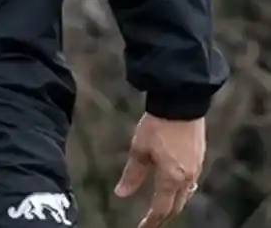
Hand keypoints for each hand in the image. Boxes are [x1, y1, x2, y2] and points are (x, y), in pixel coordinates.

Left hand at [115, 113, 205, 227]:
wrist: (181, 104)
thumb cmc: (157, 126)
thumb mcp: (139, 150)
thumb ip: (132, 175)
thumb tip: (121, 194)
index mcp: (172, 178)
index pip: (162, 208)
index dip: (151, 221)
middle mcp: (187, 178)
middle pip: (176, 206)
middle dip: (163, 217)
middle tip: (150, 223)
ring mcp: (196, 169)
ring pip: (185, 196)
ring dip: (173, 205)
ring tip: (161, 210)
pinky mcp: (199, 159)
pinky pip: (191, 184)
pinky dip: (181, 192)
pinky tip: (174, 188)